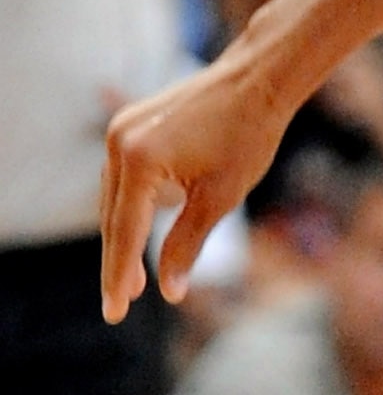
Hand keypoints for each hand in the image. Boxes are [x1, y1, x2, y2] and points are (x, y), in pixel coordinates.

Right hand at [100, 53, 289, 322]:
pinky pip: (123, 178)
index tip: (114, 313)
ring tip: (135, 282)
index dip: (119, 276)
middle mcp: (120, 142)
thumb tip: (169, 291)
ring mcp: (121, 130)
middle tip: (122, 305)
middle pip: (113, 218)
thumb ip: (187, 244)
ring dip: (124, 236)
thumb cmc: (247, 136)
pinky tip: (140, 232)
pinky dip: (131, 207)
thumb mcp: (219, 198)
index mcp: (139, 161)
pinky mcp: (131, 125)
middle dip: (118, 262)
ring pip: (115, 199)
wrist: (256, 80)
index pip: (124, 233)